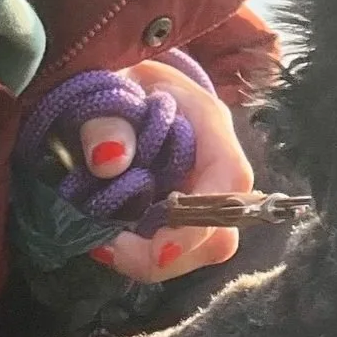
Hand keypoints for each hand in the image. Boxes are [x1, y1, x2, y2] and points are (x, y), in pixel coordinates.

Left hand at [77, 59, 252, 283]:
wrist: (118, 82)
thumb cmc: (117, 78)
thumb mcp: (106, 87)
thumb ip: (105, 118)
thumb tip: (109, 159)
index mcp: (208, 122)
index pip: (231, 180)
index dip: (203, 221)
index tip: (158, 248)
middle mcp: (215, 162)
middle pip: (222, 229)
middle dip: (172, 254)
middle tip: (113, 249)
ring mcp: (201, 190)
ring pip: (202, 247)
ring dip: (154, 258)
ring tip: (106, 244)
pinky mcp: (182, 211)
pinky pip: (178, 247)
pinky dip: (144, 254)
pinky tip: (110, 242)